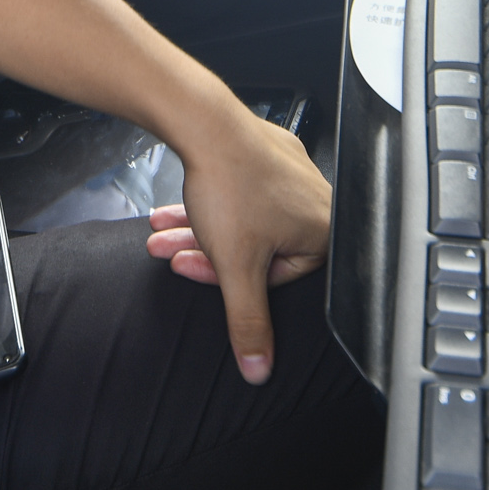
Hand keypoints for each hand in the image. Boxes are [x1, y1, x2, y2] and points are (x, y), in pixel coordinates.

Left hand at [141, 101, 331, 381]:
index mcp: (323, 231)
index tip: (196, 270)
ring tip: (166, 232)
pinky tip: (180, 208)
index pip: (277, 278)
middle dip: (206, 253)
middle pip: (257, 249)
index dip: (229, 280)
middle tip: (173, 252)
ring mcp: (293, 176)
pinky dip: (210, 206)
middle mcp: (315, 202)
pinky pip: (242, 195)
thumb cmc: (230, 182)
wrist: (204, 122)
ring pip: (244, 221)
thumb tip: (259, 367)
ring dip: (200, 231)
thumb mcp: (236, 266)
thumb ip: (248, 322)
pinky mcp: (268, 157)